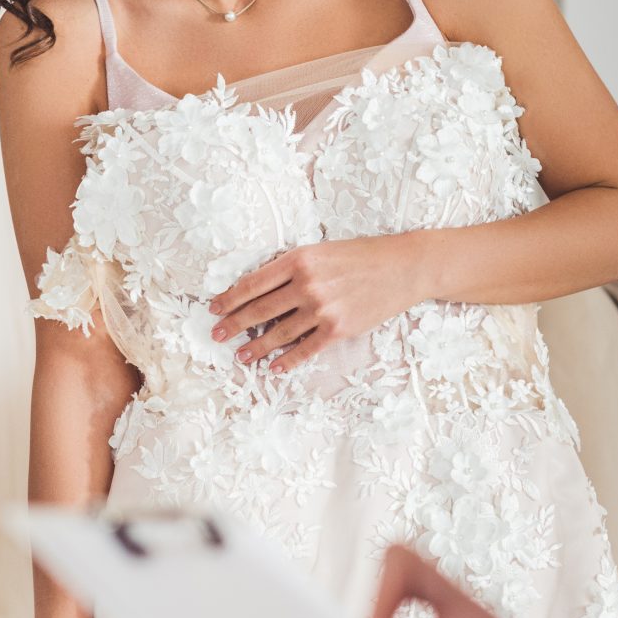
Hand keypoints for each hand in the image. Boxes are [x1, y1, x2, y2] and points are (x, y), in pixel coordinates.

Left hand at [210, 235, 419, 373]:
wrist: (403, 267)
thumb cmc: (362, 255)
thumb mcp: (322, 250)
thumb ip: (293, 266)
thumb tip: (261, 288)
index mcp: (299, 259)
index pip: (253, 283)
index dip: (229, 298)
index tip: (214, 308)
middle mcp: (307, 284)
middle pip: (259, 310)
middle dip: (234, 325)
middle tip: (217, 336)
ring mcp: (322, 309)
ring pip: (278, 333)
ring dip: (256, 347)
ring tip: (242, 356)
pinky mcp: (338, 329)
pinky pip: (305, 349)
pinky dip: (287, 361)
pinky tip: (274, 367)